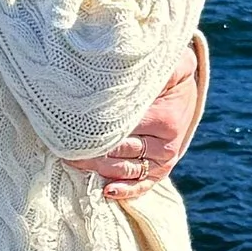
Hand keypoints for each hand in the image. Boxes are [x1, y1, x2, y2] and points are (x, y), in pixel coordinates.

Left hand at [66, 35, 207, 203]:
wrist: (188, 92)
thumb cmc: (170, 74)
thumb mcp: (172, 62)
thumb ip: (159, 62)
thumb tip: (133, 59)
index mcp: (165, 118)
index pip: (124, 128)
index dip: (97, 129)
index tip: (71, 127)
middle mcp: (166, 143)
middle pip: (122, 152)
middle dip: (92, 150)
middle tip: (63, 146)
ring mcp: (164, 159)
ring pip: (128, 170)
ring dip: (100, 169)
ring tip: (73, 162)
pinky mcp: (161, 169)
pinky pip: (145, 184)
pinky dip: (127, 191)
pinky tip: (107, 191)